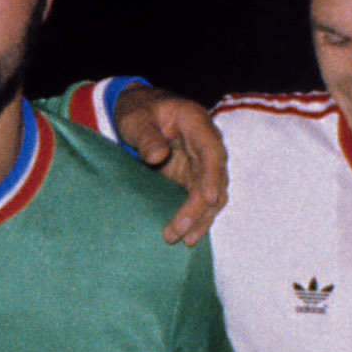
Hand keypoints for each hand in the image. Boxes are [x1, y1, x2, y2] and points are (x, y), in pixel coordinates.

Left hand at [107, 85, 227, 244]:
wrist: (140, 112)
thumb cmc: (139, 111)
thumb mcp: (136, 119)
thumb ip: (146, 136)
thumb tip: (157, 157)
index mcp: (196, 123)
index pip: (212, 151)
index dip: (212, 175)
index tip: (208, 198)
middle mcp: (206, 144)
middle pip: (215, 178)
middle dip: (200, 207)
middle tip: (179, 232)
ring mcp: (202, 162)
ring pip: (213, 194)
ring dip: (201, 218)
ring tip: (183, 240)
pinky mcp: (194, 177)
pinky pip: (202, 200)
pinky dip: (196, 217)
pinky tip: (187, 235)